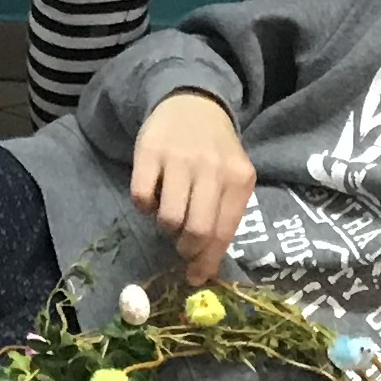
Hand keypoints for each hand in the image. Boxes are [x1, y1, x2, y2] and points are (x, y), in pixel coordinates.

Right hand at [127, 89, 256, 283]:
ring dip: (165, 227)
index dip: (207, 261)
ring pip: (168, 218)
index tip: (196, 277)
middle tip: (182, 247)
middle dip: (187, 249)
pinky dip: (144, 206)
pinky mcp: (149, 151)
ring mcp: (180, 158)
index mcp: (239, 179)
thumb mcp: (231, 178)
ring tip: (170, 215)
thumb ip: (224, 216)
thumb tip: (205, 267)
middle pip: (197, 230)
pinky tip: (153, 195)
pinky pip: (141, 197)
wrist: (193, 103)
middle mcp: (212, 168)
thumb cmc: (214, 152)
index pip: (224, 232)